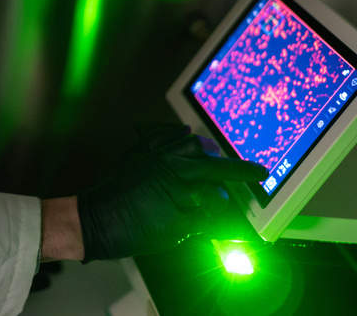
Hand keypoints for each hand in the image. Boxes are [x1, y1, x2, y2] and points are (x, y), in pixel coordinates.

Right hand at [77, 126, 267, 261]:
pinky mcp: (180, 224)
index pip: (201, 147)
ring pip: (216, 198)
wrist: (97, 220)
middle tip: (259, 174)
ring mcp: (179, 199)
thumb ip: (160, 141)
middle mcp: (175, 174)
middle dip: (244, 171)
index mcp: (164, 156)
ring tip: (208, 208)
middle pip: (219, 169)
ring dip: (217, 203)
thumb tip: (184, 130)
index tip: (231, 157)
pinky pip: (206, 223)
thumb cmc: (115, 191)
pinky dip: (209, 225)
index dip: (218, 154)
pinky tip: (202, 225)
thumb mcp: (135, 157)